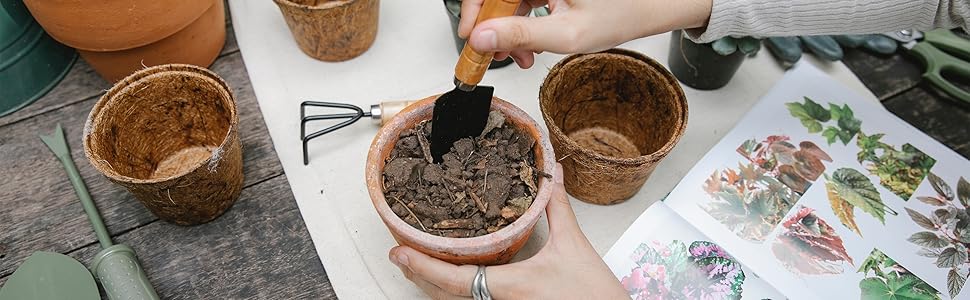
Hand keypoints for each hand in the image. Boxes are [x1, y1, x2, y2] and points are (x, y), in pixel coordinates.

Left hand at [388, 163, 627, 298]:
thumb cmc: (594, 295)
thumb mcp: (573, 245)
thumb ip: (556, 207)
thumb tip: (551, 173)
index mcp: (508, 287)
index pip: (452, 279)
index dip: (421, 265)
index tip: (398, 251)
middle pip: (444, 297)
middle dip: (418, 275)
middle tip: (399, 254)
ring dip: (432, 286)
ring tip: (416, 265)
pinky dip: (455, 293)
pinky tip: (451, 280)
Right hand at [458, 0, 712, 67]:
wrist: (652, 6)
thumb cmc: (622, 13)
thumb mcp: (568, 34)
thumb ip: (521, 35)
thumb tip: (480, 39)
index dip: (472, 10)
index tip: (472, 38)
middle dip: (492, 27)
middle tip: (495, 56)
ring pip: (507, 0)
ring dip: (507, 30)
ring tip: (523, 58)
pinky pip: (521, 0)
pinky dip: (521, 25)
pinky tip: (531, 46)